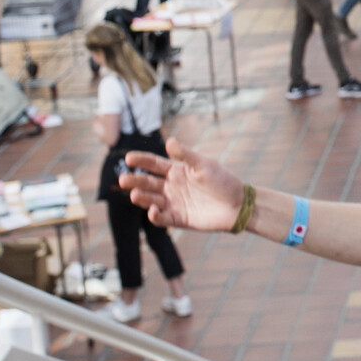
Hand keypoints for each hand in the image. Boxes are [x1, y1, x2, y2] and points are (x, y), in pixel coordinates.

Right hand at [121, 138, 246, 231]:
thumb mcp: (204, 165)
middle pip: (148, 183)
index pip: (154, 164)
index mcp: (176, 170)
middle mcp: (171, 186)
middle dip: (135, 181)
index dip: (141, 161)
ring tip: (134, 195)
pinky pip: (163, 218)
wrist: (238, 205)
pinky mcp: (178, 219)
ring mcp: (173, 203)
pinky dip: (156, 216)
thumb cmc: (223, 181)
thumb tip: (169, 141)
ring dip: (142, 198)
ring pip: (152, 200)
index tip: (128, 158)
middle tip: (122, 179)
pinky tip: (153, 210)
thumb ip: (186, 156)